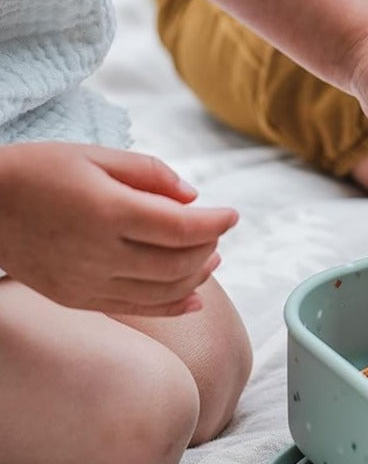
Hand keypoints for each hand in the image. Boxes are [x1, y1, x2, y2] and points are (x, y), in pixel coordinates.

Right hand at [0, 142, 237, 315]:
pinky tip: (195, 297)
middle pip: (178, 262)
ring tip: (211, 258)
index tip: (232, 214)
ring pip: (164, 290)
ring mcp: (89, 282)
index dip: (215, 223)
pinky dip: (173, 306)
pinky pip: (138, 308)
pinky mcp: (79, 298)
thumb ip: (149, 173)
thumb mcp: (94, 155)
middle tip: (216, 231)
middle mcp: (101, 253)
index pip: (181, 228)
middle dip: (208, 247)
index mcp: (108, 211)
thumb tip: (193, 197)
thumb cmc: (39, 172)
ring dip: (197, 276)